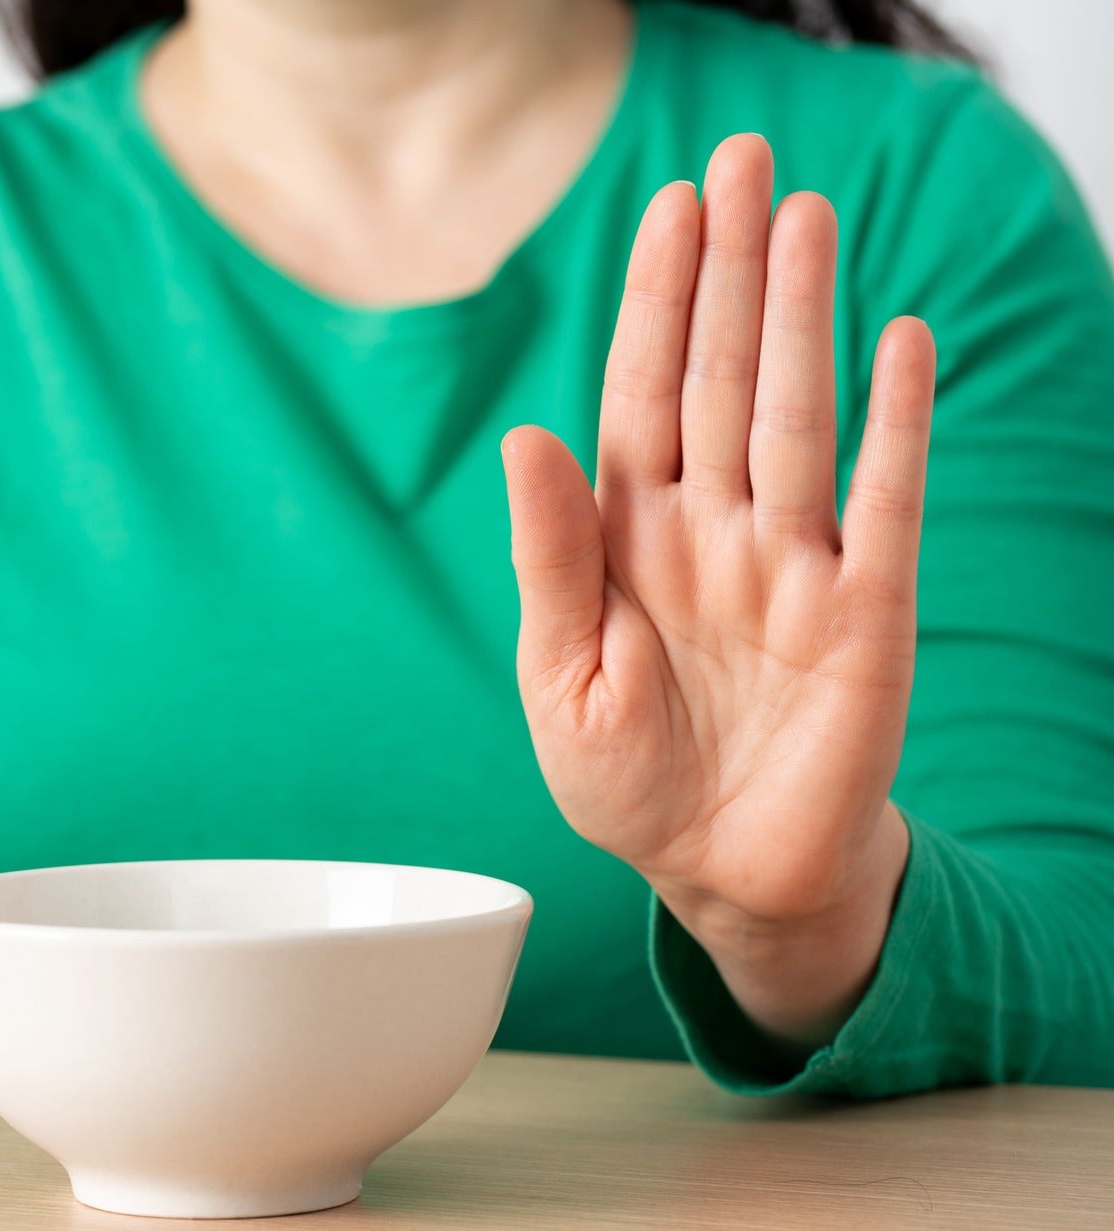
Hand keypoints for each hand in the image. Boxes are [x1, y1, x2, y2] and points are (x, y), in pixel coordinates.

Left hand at [501, 135, 935, 1047]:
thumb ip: (549, 559)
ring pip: (796, 419)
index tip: (665, 209)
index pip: (640, 396)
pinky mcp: (864, 615)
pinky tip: (897, 342)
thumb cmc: (627, 781)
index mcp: (628, 540)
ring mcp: (791, 565)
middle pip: (721, 380)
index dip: (653, 304)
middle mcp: (711, 532)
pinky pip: (884, 504)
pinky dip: (894, 426)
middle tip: (739, 160)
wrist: (717, 876)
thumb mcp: (560, 677)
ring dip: (802, 319)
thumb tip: (526, 435)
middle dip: (727, 275)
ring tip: (802, 218)